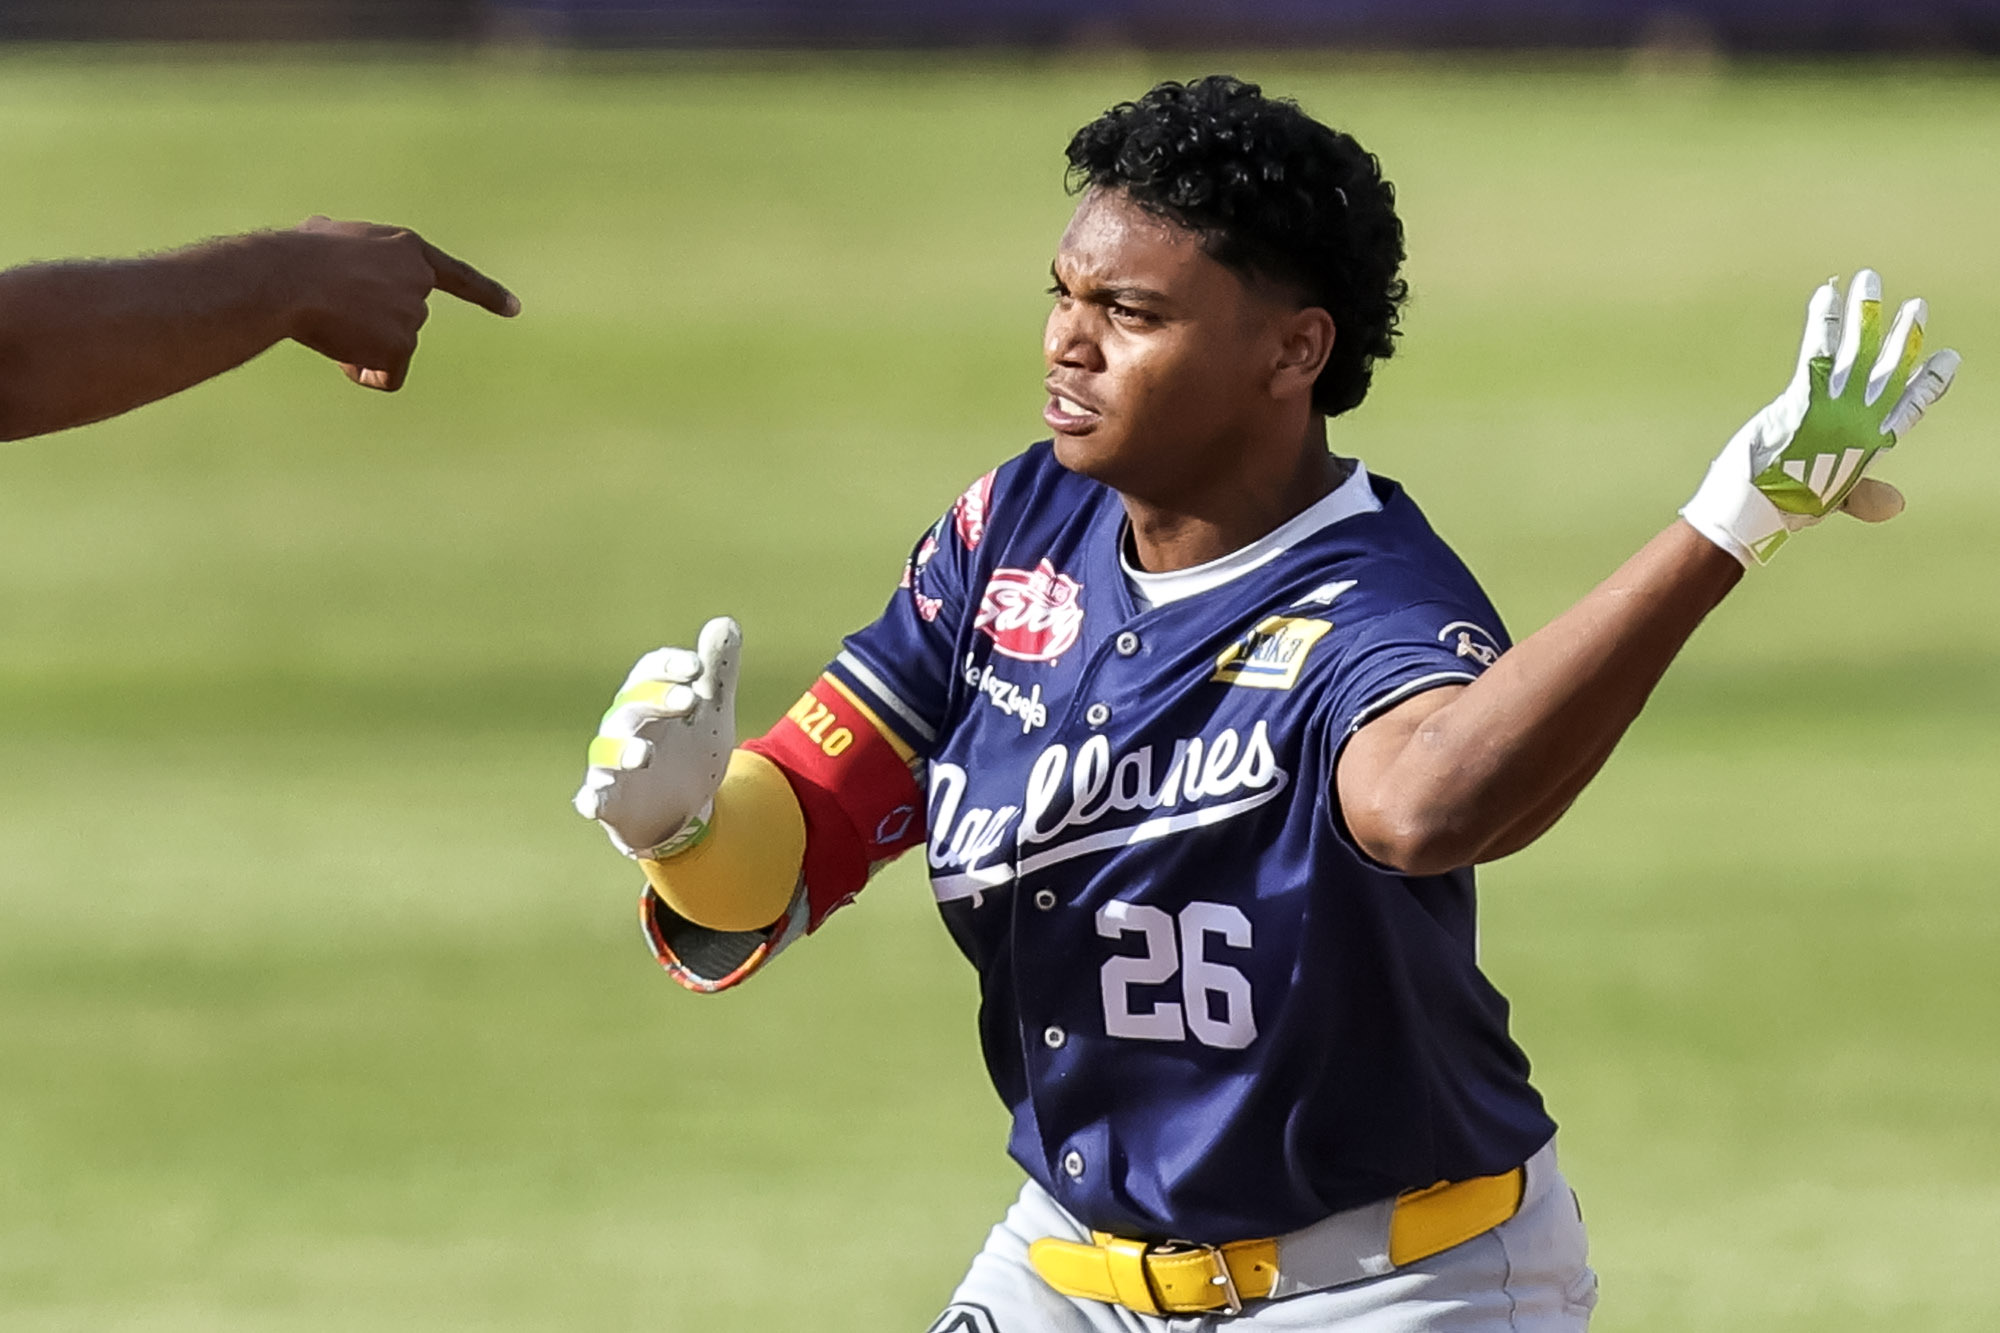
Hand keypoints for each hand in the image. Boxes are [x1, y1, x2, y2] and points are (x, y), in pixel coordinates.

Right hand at [284, 216, 518, 391]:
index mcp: (407, 249)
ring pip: (388, 352)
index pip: (457, 275)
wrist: (287, 278)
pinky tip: (338, 349)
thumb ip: (346, 246)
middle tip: (329, 309)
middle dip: (366, 328)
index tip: (514, 309)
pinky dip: (361, 372)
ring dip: (356, 347)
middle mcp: (420, 283)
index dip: (486, 294)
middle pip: (400, 323)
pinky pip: (384, 377)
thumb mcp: (325, 236)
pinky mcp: (403, 345)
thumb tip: (321, 237)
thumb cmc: (296, 255)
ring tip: (327, 321)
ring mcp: (414, 314)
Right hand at [573, 618, 742, 859]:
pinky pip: (593, 798)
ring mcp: (612, 763)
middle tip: (689, 701)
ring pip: (608, 749)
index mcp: (648, 698)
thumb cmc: (690, 750)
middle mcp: (624, 725)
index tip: (696, 667)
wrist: (680, 808)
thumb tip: (725, 622)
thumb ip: (716, 673)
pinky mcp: (608, 801)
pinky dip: (590, 798)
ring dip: (624, 750)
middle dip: (657, 700)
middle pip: (631, 704)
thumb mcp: (710, 713)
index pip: (651, 671)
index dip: (670, 666)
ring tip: (645, 755)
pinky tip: (590, 803)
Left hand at [1682, 270, 1959, 565]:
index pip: (1912, 405)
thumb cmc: (1791, 505)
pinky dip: (1825, 317)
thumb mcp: (1836, 499)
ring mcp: (1835, 403)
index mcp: (1872, 442)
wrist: (1758, 507)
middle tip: (1918, 306)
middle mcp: (1861, 418)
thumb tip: (1896, 505)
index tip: (1948, 359)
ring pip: (1859, 347)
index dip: (1930, 381)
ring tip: (1870, 280)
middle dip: (1906, 334)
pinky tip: (1828, 293)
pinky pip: (1819, 345)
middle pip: (1892, 366)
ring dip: (1867, 310)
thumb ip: (1865, 495)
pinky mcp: (1805, 392)